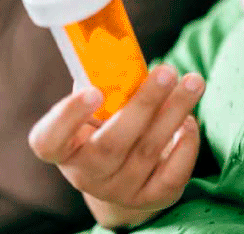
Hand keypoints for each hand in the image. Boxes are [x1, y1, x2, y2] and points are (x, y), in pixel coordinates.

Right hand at [27, 66, 204, 228]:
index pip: (49, 141)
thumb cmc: (109, 127)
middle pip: (111, 145)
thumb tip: (114, 44)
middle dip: (143, 104)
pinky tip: (190, 118)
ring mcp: (120, 191)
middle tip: (167, 70)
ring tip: (194, 81)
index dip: (68, 117)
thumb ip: (101, 81)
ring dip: (174, 112)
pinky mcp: (153, 199)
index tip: (94, 92)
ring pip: (148, 151)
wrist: (125, 178)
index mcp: (64, 149)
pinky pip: (174, 173)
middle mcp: (87, 175)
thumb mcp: (98, 108)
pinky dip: (187, 143)